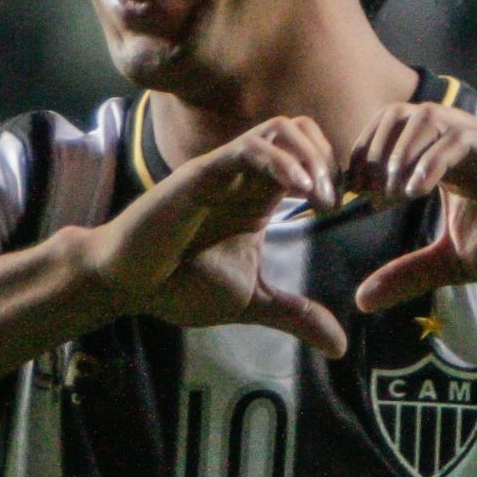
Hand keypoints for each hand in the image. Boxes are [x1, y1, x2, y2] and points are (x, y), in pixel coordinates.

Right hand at [79, 116, 347, 356]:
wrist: (127, 285)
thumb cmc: (178, 284)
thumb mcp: (251, 301)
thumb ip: (295, 315)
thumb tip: (339, 347)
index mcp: (259, 195)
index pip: (310, 154)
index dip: (337, 172)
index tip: (349, 208)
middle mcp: (246, 175)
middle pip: (303, 129)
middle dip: (331, 158)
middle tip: (337, 201)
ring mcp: (224, 170)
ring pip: (282, 129)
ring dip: (313, 157)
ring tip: (321, 198)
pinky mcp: (202, 174)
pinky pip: (249, 149)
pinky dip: (282, 163)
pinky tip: (300, 192)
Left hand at [346, 102, 476, 311]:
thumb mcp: (453, 263)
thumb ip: (409, 274)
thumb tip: (362, 300)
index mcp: (442, 160)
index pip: (387, 134)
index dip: (363, 159)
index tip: (352, 197)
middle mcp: (460, 142)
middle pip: (398, 115)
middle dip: (373, 151)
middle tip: (366, 194)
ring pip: (427, 117)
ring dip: (399, 153)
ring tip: (390, 195)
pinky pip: (459, 138)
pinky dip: (430, 160)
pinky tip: (415, 191)